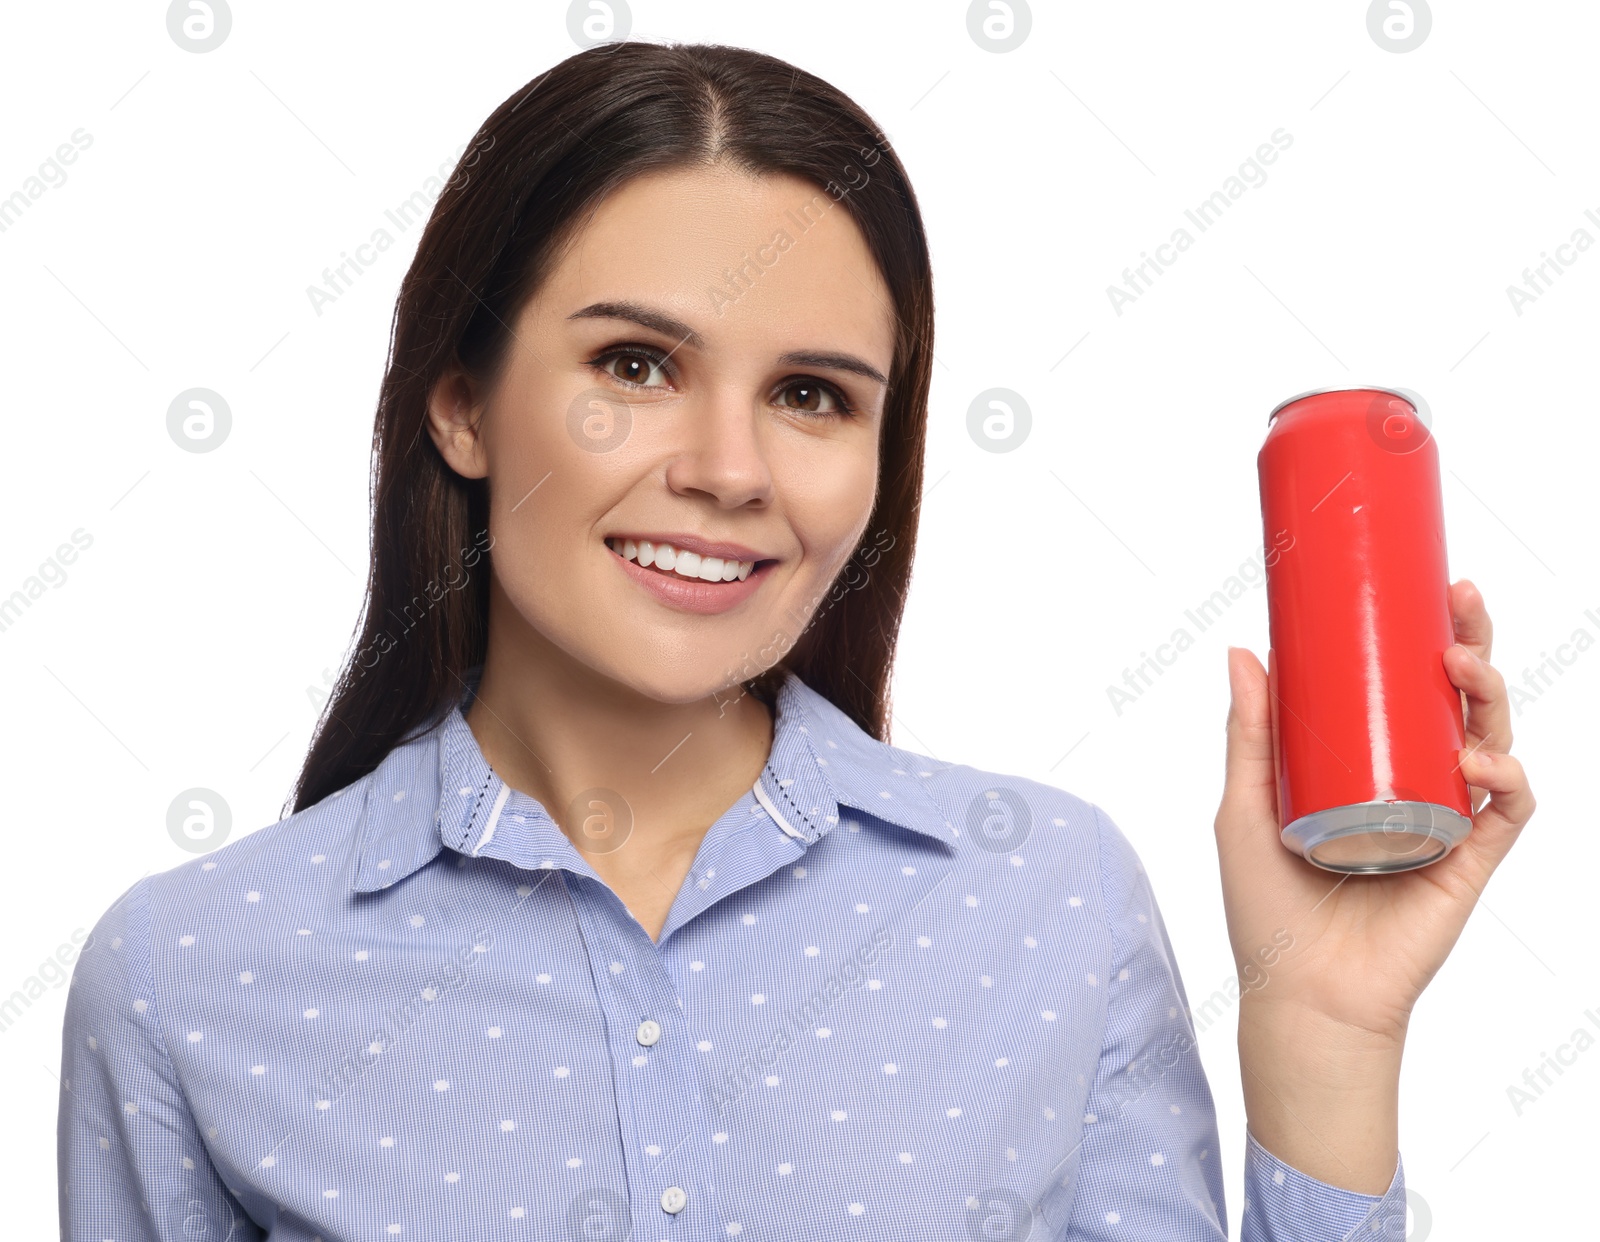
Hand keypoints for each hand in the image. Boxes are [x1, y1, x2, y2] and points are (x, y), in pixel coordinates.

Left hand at [1212, 578, 1535, 1188]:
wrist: (1299, 993)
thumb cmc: (1267, 908)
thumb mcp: (1245, 805)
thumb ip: (1249, 735)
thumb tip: (1242, 649)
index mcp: (1368, 765)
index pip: (1408, 687)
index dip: (1426, 635)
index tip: (1422, 584)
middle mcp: (1414, 785)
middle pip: (1459, 701)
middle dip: (1471, 642)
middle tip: (1460, 596)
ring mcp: (1446, 821)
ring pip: (1493, 740)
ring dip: (1490, 695)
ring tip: (1461, 663)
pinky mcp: (1470, 863)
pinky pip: (1509, 812)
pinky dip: (1505, 780)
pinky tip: (1480, 761)